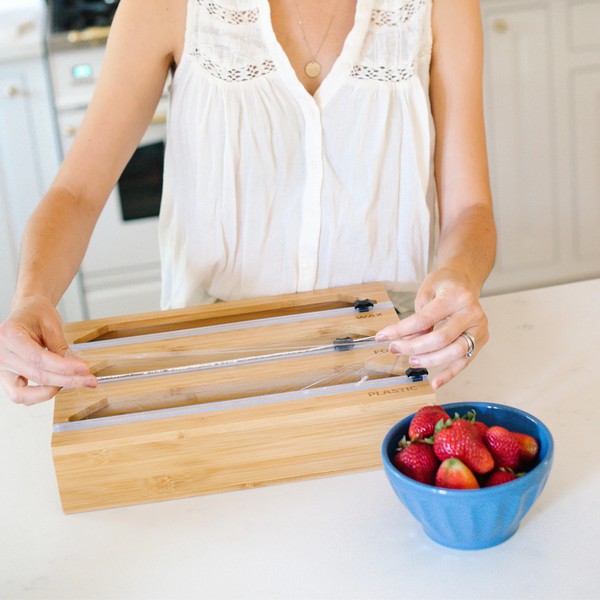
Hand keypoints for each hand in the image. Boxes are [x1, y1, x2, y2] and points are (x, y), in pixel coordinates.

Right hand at [0, 296, 95, 404]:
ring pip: (23, 393)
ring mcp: (1, 368)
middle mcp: (0, 354)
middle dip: (66, 380)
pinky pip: (20, 395)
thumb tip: (78, 370)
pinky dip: (39, 395)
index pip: (38, 358)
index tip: (85, 369)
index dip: (64, 367)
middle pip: (36, 375)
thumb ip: (62, 349)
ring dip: (50, 392)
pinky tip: (57, 385)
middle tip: (88, 379)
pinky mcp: (6, 377)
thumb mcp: (52, 325)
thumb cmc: (36, 314)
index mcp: (9, 335)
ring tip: (72, 382)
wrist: (27, 311)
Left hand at [375, 268, 488, 389]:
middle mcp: (471, 313)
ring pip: (455, 352)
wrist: (465, 281)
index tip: (383, 337)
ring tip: (412, 361)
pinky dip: (450, 374)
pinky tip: (435, 383)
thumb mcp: (426, 292)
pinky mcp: (480, 340)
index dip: (401, 330)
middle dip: (414, 347)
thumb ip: (418, 318)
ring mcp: (479, 328)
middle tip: (395, 349)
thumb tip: (408, 343)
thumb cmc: (444, 285)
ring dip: (430, 360)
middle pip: (440, 338)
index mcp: (456, 297)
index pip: (424, 319)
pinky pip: (465, 361)